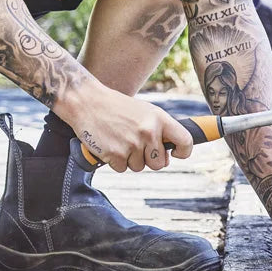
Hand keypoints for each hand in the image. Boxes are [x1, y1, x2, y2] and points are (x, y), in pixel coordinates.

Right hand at [66, 84, 193, 172]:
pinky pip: (122, 168)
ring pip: (139, 167)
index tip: (174, 153)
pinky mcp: (116, 154)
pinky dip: (115, 161)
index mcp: (159, 118)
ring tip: (118, 139)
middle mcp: (148, 132)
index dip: (183, 152)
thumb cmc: (116, 107)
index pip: (185, 141)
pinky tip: (108, 144)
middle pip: (159, 164)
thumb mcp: (143, 111)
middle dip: (148, 159)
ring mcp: (132, 144)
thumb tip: (167, 157)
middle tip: (134, 143)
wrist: (86, 101)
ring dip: (129, 159)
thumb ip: (158, 130)